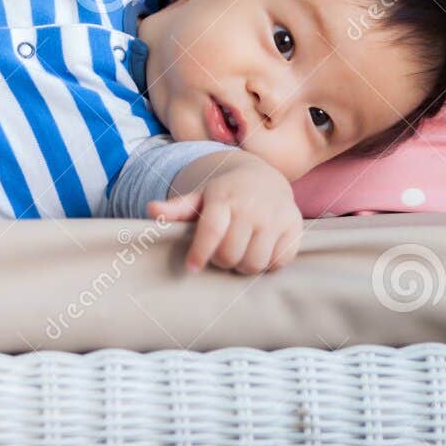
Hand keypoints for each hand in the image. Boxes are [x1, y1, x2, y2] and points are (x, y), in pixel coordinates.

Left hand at [146, 153, 302, 274]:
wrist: (265, 178)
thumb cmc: (225, 193)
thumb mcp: (200, 197)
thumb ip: (176, 208)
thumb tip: (151, 210)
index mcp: (224, 198)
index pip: (211, 232)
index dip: (199, 254)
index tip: (192, 267)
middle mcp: (252, 206)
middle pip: (230, 255)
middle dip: (221, 260)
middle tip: (220, 253)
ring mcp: (275, 217)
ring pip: (254, 263)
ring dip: (243, 265)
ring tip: (239, 252)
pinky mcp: (294, 228)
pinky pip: (278, 262)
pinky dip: (267, 263)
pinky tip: (260, 250)